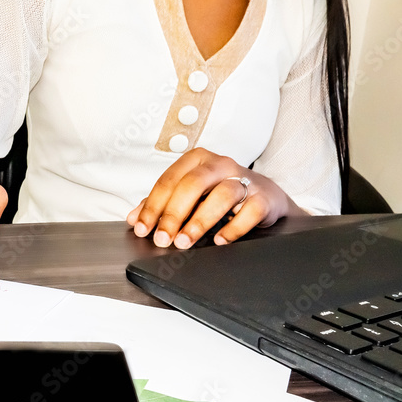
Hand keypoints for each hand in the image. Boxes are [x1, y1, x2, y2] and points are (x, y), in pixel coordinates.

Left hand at [126, 147, 305, 247]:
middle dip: (173, 214)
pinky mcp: (263, 197)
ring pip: (222, 195)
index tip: (142, 229)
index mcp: (197, 160)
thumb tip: (136, 218)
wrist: (265, 197)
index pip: (169, 180)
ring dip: (200, 221)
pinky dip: (234, 227)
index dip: (153, 206)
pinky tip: (220, 240)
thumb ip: (163, 204)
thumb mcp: (191, 195)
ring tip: (185, 241)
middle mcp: (220, 165)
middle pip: (193, 184)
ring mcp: (244, 179)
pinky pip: (250, 211)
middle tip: (163, 239)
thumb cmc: (220, 193)